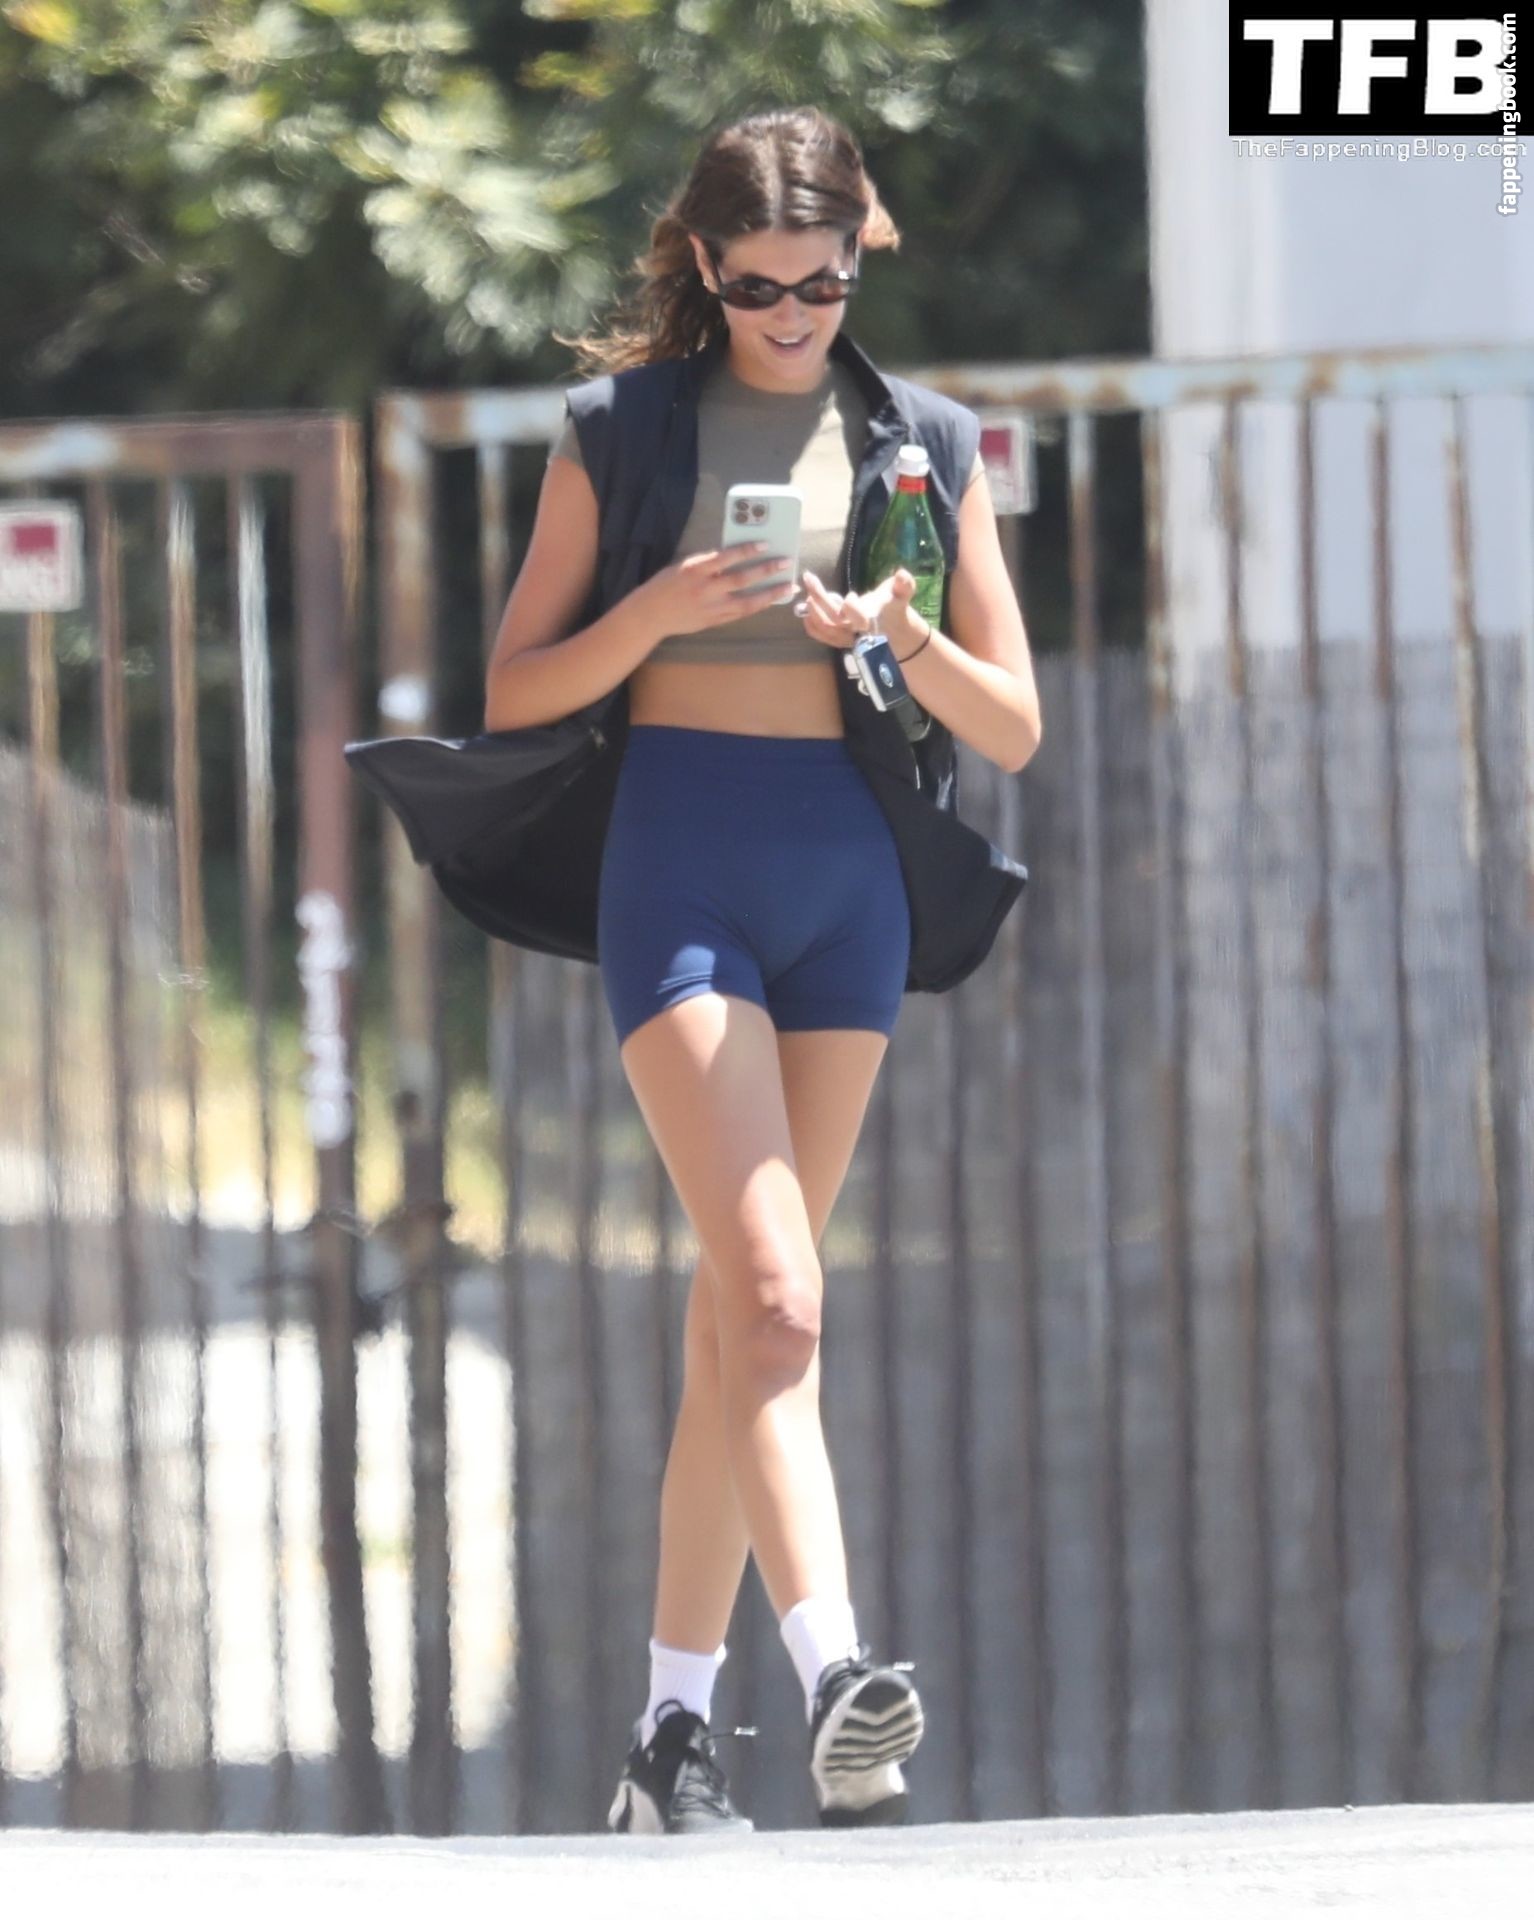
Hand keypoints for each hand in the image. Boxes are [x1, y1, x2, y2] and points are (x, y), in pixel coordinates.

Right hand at [633, 542, 795, 639]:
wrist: (651, 614)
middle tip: (786, 562)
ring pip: (747, 601)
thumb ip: (709, 563)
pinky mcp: (714, 621)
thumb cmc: (666, 585)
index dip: (747, 550)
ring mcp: (711, 608)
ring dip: (770, 594)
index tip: (765, 544)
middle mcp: (705, 589)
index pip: (726, 557)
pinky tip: (770, 600)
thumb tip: (735, 555)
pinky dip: (757, 606)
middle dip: (766, 570)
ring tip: (787, 587)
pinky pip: (740, 613)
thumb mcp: (684, 566)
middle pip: (742, 579)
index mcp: (696, 570)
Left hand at [794, 566, 925, 653]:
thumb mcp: (902, 594)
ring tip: (807, 591)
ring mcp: (846, 638)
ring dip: (812, 610)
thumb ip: (904, 585)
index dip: (851, 608)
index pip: (858, 619)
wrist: (893, 632)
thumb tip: (902, 574)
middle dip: (821, 599)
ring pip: (825, 629)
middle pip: (835, 620)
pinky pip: (821, 636)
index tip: (850, 594)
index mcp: (872, 622)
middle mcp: (857, 633)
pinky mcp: (838, 640)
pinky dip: (811, 625)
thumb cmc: (894, 608)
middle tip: (810, 579)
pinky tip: (804, 609)